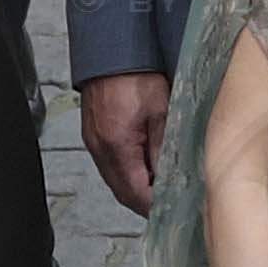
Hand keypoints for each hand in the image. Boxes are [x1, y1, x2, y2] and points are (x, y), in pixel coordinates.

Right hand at [81, 71, 168, 215]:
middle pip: (122, 191)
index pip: (134, 192)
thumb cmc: (139, 79)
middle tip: (170, 206)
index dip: (153, 206)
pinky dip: (128, 174)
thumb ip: (163, 147)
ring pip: (116, 180)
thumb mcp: (162, 112)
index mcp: (117, 147)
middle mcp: (100, 150)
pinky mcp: (94, 136)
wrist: (111, 55)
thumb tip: (168, 177)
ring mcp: (94, 144)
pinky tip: (145, 171)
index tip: (173, 211)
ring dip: (136, 190)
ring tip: (162, 192)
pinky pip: (111, 166)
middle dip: (145, 203)